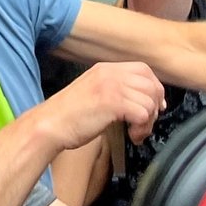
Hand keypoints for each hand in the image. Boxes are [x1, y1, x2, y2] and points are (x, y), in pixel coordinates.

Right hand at [34, 60, 166, 145]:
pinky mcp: (112, 103)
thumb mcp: (93, 91)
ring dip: (148, 122)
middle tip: (145, 122)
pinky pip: (143, 114)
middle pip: (151, 85)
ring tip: (135, 132)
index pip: (144, 70)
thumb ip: (114, 88)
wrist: (50, 124)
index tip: (155, 105)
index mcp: (105, 69)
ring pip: (150, 102)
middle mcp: (110, 73)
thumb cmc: (69, 115)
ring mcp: (111, 86)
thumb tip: (141, 98)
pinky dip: (141, 129)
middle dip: (154, 107)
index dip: (155, 88)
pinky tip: (131, 136)